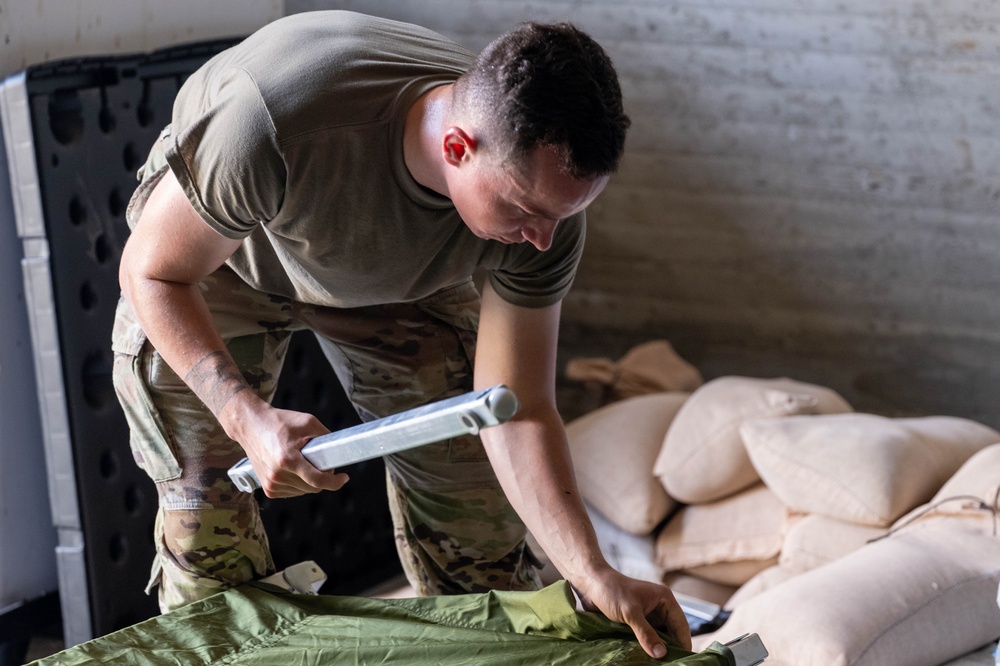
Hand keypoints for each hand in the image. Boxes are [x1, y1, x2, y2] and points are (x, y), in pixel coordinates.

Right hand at [224, 394, 350, 497]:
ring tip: (304, 462)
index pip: (316, 480)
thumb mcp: (308, 422)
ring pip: (304, 491)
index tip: (343, 478)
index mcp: (287, 459)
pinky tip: (295, 470)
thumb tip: (338, 451)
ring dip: (310, 481)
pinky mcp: (268, 488)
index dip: (334, 482)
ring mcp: (271, 483)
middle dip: (323, 477)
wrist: (250, 426)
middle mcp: (277, 474)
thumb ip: (326, 437)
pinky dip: (300, 484)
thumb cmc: (278, 422)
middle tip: (322, 463)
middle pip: (313, 487)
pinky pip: (293, 492)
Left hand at [574, 567, 691, 658]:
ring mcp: (649, 614)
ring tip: (658, 663)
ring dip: (658, 648)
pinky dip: (647, 646)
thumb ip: (645, 633)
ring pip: (660, 636)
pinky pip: (647, 637)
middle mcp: (660, 607)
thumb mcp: (630, 613)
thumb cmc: (611, 591)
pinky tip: (646, 657)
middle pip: (672, 633)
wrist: (591, 583)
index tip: (683, 661)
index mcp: (665, 599)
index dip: (683, 644)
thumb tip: (661, 654)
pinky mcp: (638, 621)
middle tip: (669, 664)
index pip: (681, 626)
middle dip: (670, 648)